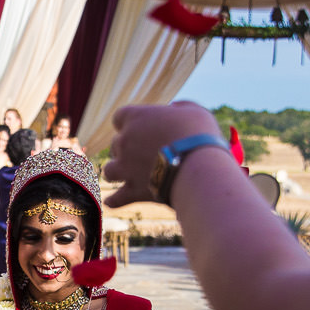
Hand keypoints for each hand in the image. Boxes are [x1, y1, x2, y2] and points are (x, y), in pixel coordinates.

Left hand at [104, 100, 220, 207]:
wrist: (200, 167)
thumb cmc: (200, 135)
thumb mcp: (194, 112)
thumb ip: (180, 108)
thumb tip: (174, 108)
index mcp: (136, 118)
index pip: (120, 116)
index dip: (128, 123)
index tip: (141, 128)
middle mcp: (124, 141)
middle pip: (116, 144)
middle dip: (127, 149)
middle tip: (145, 154)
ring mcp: (126, 168)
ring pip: (109, 170)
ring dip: (118, 172)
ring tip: (129, 174)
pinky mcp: (133, 191)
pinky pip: (116, 199)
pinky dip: (114, 200)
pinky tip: (113, 201)